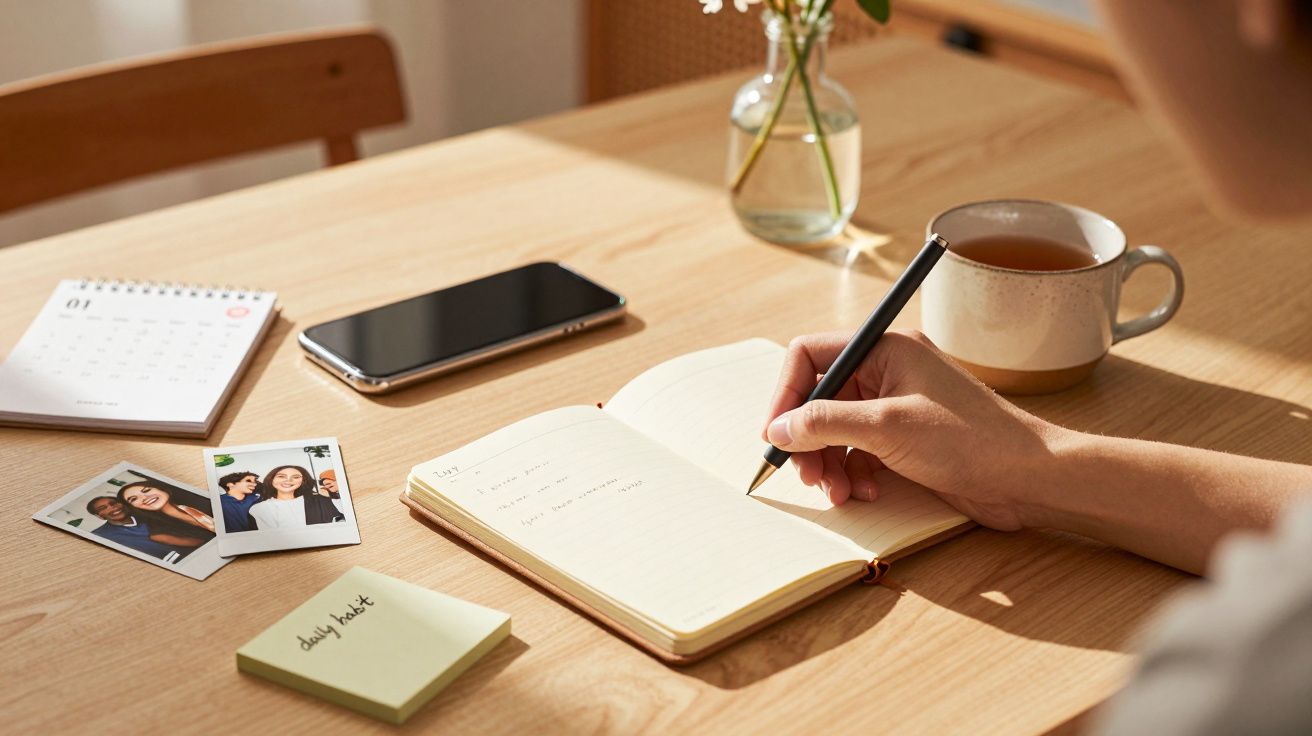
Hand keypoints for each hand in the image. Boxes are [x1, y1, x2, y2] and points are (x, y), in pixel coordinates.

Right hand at [762, 330, 1064, 530]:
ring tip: (837, 493)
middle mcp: (888, 370)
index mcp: (885, 349)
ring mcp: (896, 405)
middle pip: (819, 397)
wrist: (1028, 478)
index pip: (810, 355)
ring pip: (835, 429)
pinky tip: (865, 493)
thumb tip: (778, 428)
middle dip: (807, 439)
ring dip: (828, 463)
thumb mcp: (886, 428)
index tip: (775, 434)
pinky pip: (858, 451)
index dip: (786, 394)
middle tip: (807, 476)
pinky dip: (853, 474)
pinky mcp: (905, 437)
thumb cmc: (971, 441)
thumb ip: (825, 423)